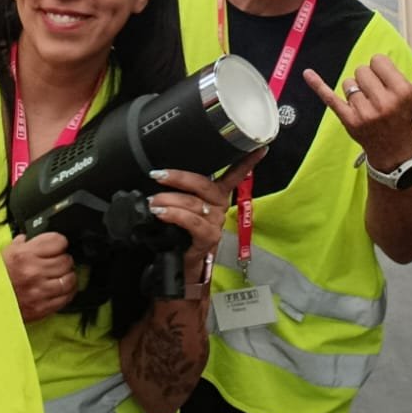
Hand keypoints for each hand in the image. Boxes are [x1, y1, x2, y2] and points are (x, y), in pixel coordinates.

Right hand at [1, 232, 76, 322]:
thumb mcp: (5, 254)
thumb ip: (21, 243)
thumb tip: (31, 238)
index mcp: (24, 255)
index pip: (58, 241)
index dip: (60, 243)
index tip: (59, 246)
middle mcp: (33, 272)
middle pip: (66, 260)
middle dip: (64, 259)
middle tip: (60, 261)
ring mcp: (39, 290)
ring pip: (69, 279)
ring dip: (68, 275)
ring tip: (63, 275)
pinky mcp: (42, 307)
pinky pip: (65, 297)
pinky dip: (68, 292)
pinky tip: (63, 288)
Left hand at [149, 148, 267, 285]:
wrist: (184, 264)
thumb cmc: (183, 232)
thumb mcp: (184, 207)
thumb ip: (181, 190)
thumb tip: (162, 174)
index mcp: (218, 195)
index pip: (235, 174)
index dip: (246, 161)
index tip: (258, 148)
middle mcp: (221, 206)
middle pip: (204, 184)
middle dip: (179, 177)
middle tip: (158, 175)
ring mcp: (216, 222)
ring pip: (194, 203)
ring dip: (170, 200)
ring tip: (153, 202)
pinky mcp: (209, 238)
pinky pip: (192, 221)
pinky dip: (174, 215)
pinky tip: (162, 213)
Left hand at [304, 54, 411, 170]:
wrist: (394, 153)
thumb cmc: (407, 118)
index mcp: (402, 93)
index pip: (378, 61)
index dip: (381, 69)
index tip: (387, 82)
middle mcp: (384, 103)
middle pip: (362, 69)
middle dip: (368, 78)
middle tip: (377, 95)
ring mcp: (364, 113)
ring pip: (349, 82)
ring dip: (355, 89)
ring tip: (367, 104)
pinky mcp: (348, 121)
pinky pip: (330, 98)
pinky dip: (318, 85)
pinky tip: (307, 73)